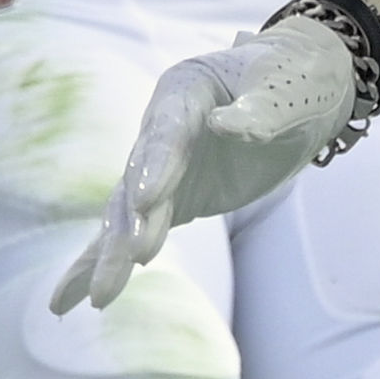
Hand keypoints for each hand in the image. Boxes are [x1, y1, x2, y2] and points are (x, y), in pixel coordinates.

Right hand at [51, 16, 357, 314]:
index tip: (147, 201)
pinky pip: (135, 230)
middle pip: (139, 177)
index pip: (168, 132)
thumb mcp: (285, 91)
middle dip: (132, 221)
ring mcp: (161, 166)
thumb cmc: (294, 80)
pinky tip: (78, 297)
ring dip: (114, 252)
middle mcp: (161, 127)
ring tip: (100, 298)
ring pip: (128, 211)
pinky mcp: (171, 198)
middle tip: (130, 258)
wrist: (301, 92)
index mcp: (184, 90)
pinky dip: (108, 260)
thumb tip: (226, 126)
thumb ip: (260, 111)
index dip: (158, 165)